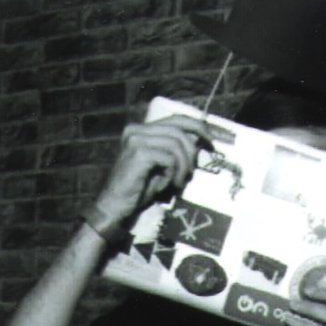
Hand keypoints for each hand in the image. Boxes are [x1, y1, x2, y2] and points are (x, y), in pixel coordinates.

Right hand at [95, 114, 210, 224]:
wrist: (115, 206)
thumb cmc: (138, 189)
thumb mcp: (161, 166)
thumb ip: (174, 150)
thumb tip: (197, 140)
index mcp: (140, 130)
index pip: (175, 118)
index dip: (197, 126)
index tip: (210, 140)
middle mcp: (136, 130)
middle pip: (178, 131)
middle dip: (191, 153)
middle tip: (190, 173)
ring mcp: (136, 140)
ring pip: (176, 145)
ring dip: (183, 167)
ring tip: (178, 182)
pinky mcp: (138, 153)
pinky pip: (169, 158)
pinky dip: (173, 173)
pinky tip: (166, 185)